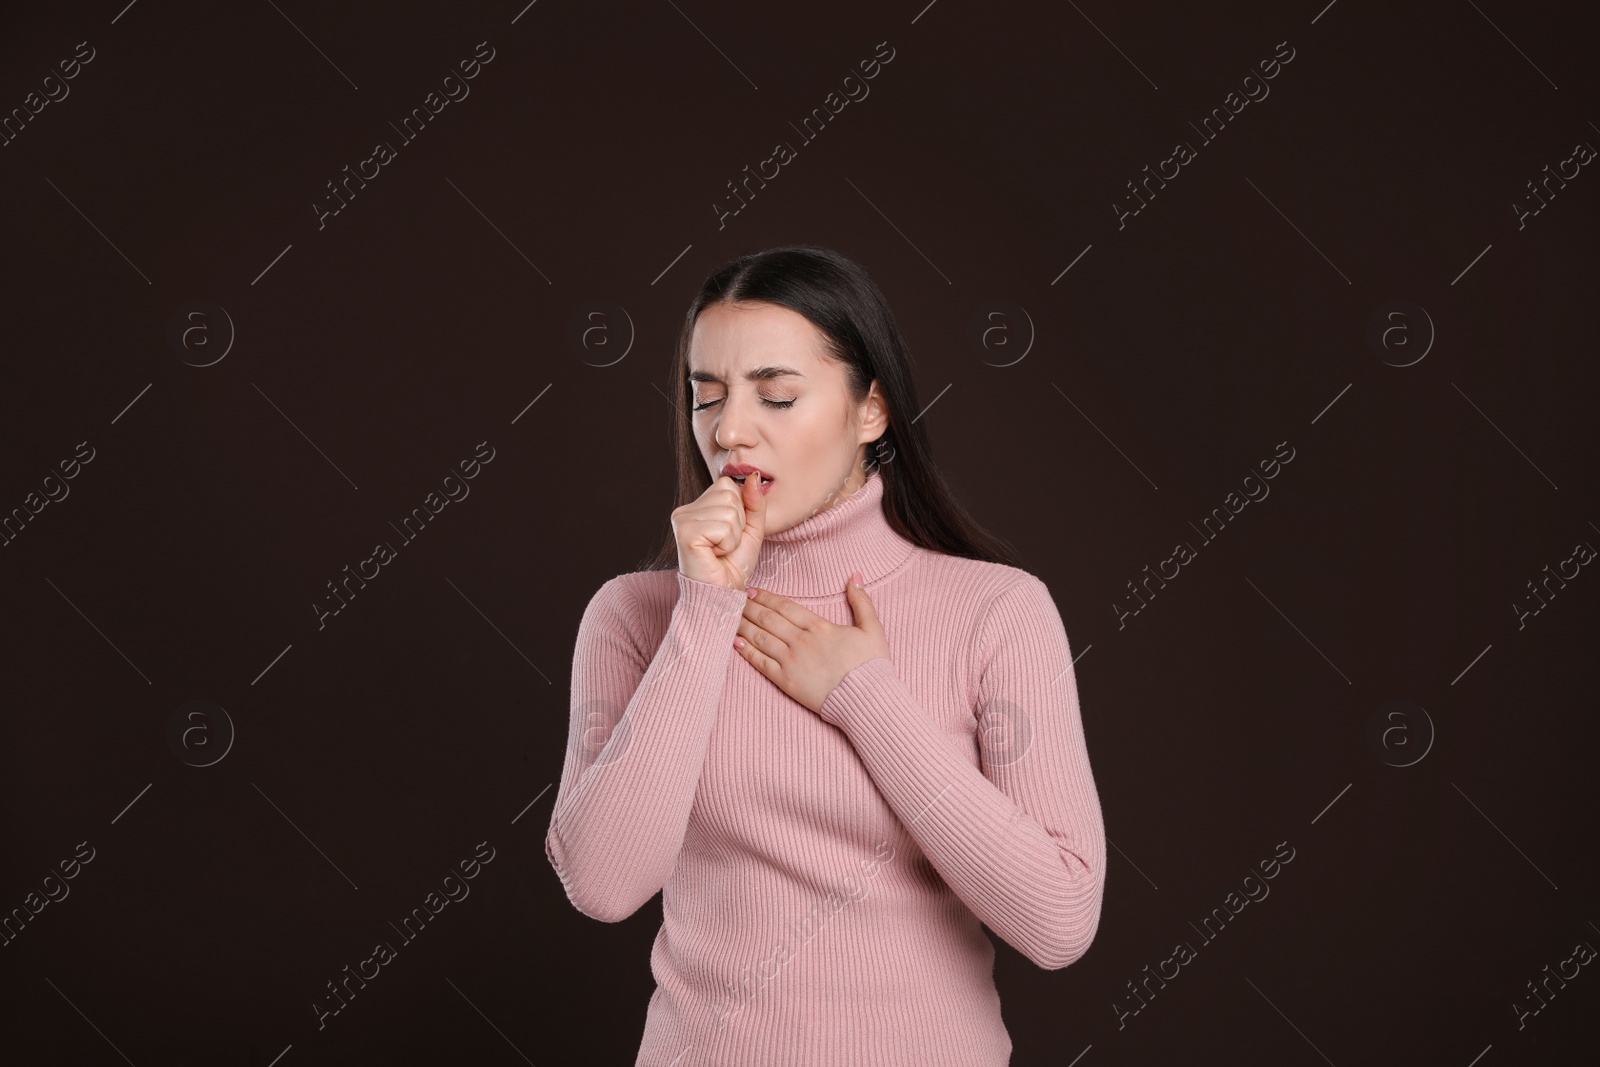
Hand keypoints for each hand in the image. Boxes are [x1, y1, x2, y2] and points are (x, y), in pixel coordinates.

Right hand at [671, 469, 768, 589]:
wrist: (722, 594)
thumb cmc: (733, 565)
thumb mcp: (751, 529)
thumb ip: (754, 502)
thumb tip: (754, 476)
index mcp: (697, 507)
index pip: (727, 484)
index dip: (740, 511)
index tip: (729, 535)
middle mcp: (685, 510)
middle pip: (729, 494)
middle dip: (738, 523)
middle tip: (724, 545)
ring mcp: (682, 519)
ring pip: (728, 510)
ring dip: (733, 535)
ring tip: (720, 550)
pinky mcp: (685, 532)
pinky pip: (723, 526)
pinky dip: (727, 543)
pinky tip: (714, 554)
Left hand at [734, 572, 890, 714]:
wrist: (868, 700)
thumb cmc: (872, 666)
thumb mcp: (873, 629)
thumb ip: (862, 601)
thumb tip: (856, 576)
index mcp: (819, 627)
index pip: (785, 606)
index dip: (767, 597)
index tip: (753, 591)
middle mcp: (801, 641)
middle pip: (768, 619)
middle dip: (749, 607)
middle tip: (734, 599)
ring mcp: (792, 662)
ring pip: (761, 638)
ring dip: (743, 625)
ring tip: (730, 617)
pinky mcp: (787, 682)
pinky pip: (761, 663)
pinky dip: (747, 652)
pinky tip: (736, 643)